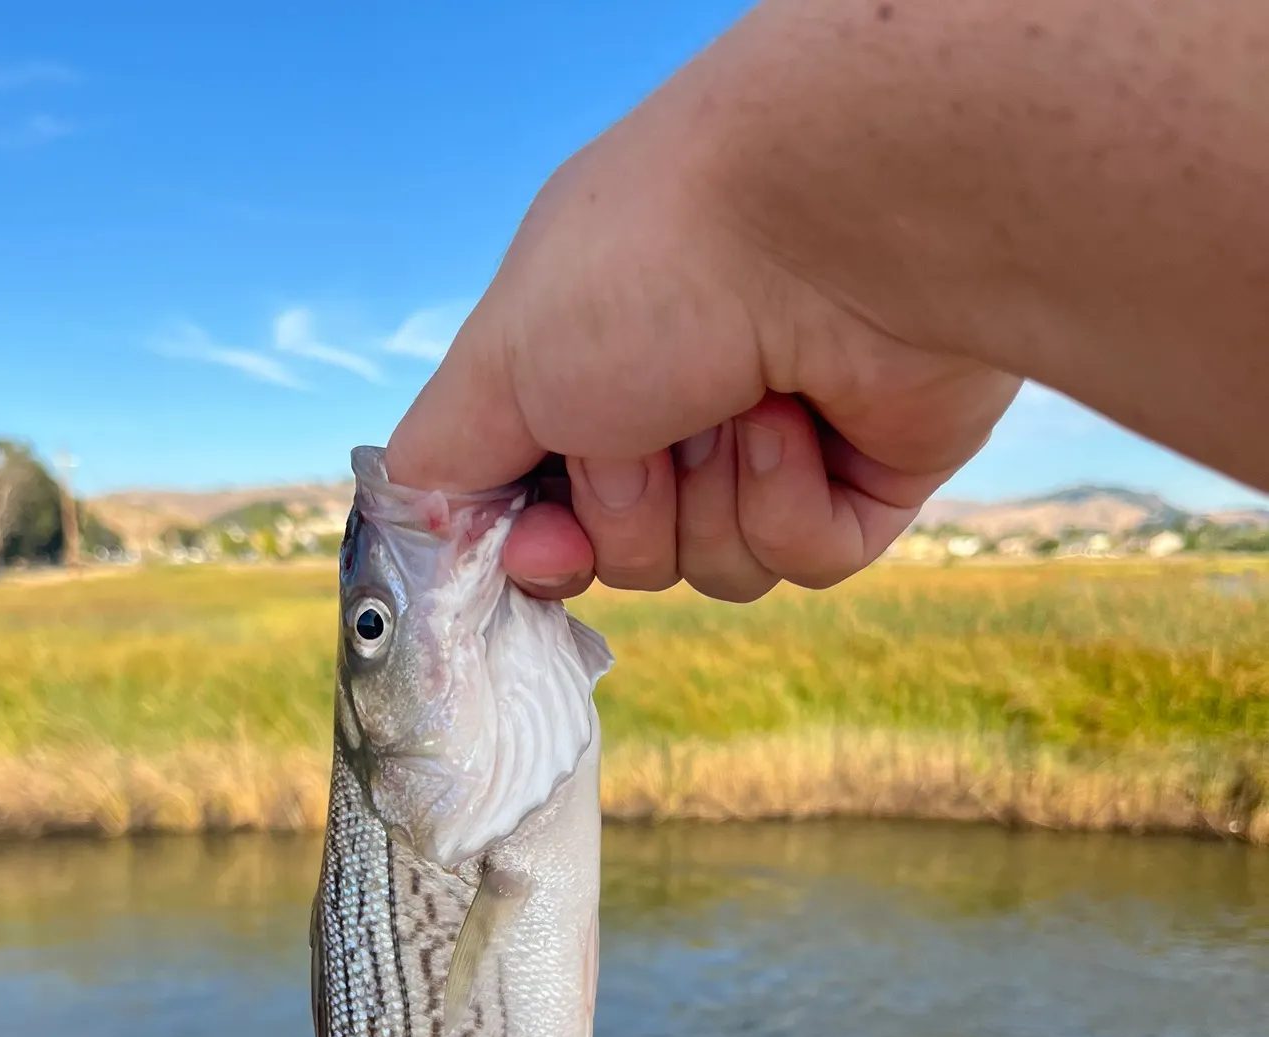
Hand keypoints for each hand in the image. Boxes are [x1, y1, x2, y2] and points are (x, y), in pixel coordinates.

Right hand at [385, 76, 1019, 601]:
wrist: (827, 218)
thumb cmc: (650, 269)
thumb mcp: (499, 364)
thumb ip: (444, 457)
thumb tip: (427, 523)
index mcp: (592, 379)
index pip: (550, 519)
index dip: (544, 551)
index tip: (545, 543)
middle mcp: (679, 411)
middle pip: (630, 558)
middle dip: (633, 508)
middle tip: (655, 418)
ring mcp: (774, 448)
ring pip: (716, 570)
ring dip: (713, 497)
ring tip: (742, 398)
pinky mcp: (859, 479)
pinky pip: (804, 562)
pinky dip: (789, 503)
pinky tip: (803, 418)